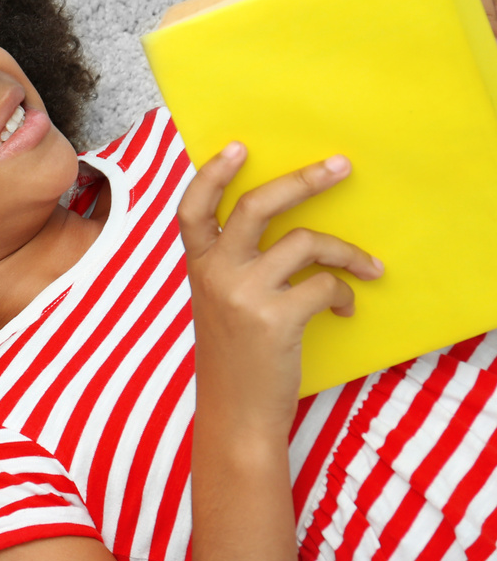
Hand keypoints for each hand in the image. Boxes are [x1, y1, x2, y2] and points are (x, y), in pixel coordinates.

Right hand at [177, 143, 382, 433]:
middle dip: (303, 181)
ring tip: (368, 267)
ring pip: (304, 242)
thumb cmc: (232, 357)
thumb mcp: (216, 304)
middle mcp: (214, 273)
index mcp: (197, 266)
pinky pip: (324, 285)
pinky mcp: (276, 318)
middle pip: (257, 206)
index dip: (213, 173)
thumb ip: (231, 267)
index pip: (193, 208)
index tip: (239, 147)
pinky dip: (344, 294)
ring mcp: (244, 293)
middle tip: (339, 167)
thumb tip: (284, 232)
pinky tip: (345, 308)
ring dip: (345, 251)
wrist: (234, 413)